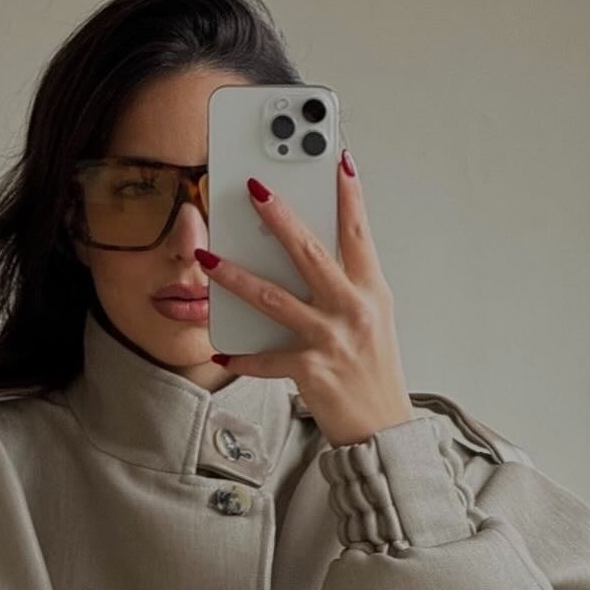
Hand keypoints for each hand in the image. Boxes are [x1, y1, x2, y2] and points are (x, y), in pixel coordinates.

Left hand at [196, 152, 415, 447]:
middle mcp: (353, 309)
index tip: (338, 159)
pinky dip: (241, 357)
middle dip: (279, 217)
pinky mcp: (311, 371)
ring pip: (274, 298)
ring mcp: (331, 339)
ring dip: (236, 276)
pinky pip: (265, 359)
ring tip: (207, 259)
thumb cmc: (374, 372)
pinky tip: (221, 353)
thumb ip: (345, 287)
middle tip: (254, 188)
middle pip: (310, 253)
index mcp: (371, 292)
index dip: (348, 195)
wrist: (382, 430)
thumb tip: (311, 257)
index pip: (359, 233)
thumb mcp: (372, 320)